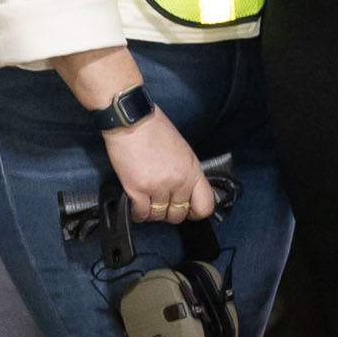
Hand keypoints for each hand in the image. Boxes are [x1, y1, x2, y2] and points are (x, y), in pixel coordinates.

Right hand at [103, 105, 214, 225]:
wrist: (132, 120)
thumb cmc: (155, 130)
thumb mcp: (183, 151)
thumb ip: (187, 173)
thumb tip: (184, 192)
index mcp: (193, 171)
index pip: (205, 206)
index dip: (195, 213)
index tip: (186, 210)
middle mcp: (179, 181)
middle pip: (178, 215)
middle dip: (169, 213)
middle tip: (161, 205)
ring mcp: (159, 187)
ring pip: (158, 216)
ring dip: (152, 213)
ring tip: (147, 203)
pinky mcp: (138, 189)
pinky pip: (141, 214)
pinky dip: (137, 213)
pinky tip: (135, 206)